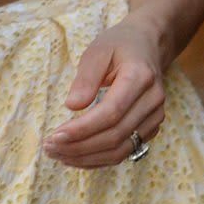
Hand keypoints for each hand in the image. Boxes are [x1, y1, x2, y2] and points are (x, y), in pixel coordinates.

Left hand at [43, 12, 166, 167]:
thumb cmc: (119, 45)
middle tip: (49, 147)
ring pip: (120, 151)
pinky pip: (124, 152)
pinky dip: (97, 159)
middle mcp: (153, 100)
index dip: (82, 129)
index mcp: (141, 77)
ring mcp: (155, 116)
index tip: (54, 135)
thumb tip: (72, 107)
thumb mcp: (98, 50)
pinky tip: (75, 156)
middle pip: (115, 136)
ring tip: (58, 154)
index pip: (111, 113)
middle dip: (78, 147)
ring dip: (86, 158)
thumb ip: (86, 77)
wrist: (147, 45)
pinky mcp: (150, 128)